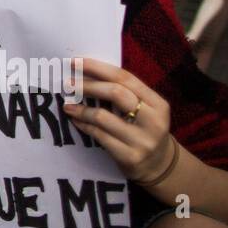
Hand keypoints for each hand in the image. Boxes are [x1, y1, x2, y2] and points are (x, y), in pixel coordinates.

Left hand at [63, 57, 176, 186]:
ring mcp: (142, 141)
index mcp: (157, 103)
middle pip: (116, 93)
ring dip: (81, 109)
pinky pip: (99, 135)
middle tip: (68, 84)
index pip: (125, 78)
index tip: (76, 62)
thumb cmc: (144, 129)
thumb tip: (87, 72)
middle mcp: (153, 121)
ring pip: (103, 117)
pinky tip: (76, 120)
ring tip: (68, 105)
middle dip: (88, 86)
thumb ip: (124, 92)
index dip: (97, 68)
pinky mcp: (129, 157)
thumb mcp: (144, 109)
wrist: (159, 165)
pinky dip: (84, 125)